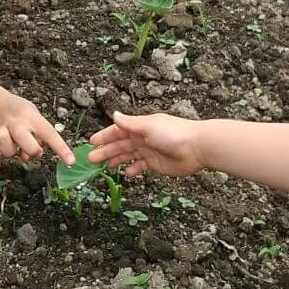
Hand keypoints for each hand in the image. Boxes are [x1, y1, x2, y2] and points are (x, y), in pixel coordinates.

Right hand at [0, 88, 74, 168]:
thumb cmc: (18, 111)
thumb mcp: (34, 114)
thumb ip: (38, 132)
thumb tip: (34, 154)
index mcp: (31, 117)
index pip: (49, 133)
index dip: (61, 149)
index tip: (70, 162)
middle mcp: (15, 122)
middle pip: (25, 140)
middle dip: (32, 151)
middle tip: (33, 151)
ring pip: (5, 147)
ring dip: (11, 153)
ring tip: (13, 148)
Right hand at [87, 112, 204, 176]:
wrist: (197, 148)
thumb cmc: (173, 133)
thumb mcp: (148, 126)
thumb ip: (130, 123)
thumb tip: (114, 114)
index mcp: (140, 127)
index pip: (118, 131)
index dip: (105, 136)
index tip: (92, 142)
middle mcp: (143, 138)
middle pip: (120, 145)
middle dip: (105, 151)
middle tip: (91, 159)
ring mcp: (149, 151)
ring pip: (128, 156)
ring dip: (116, 160)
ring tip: (103, 167)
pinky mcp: (156, 164)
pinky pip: (140, 167)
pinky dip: (133, 169)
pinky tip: (127, 173)